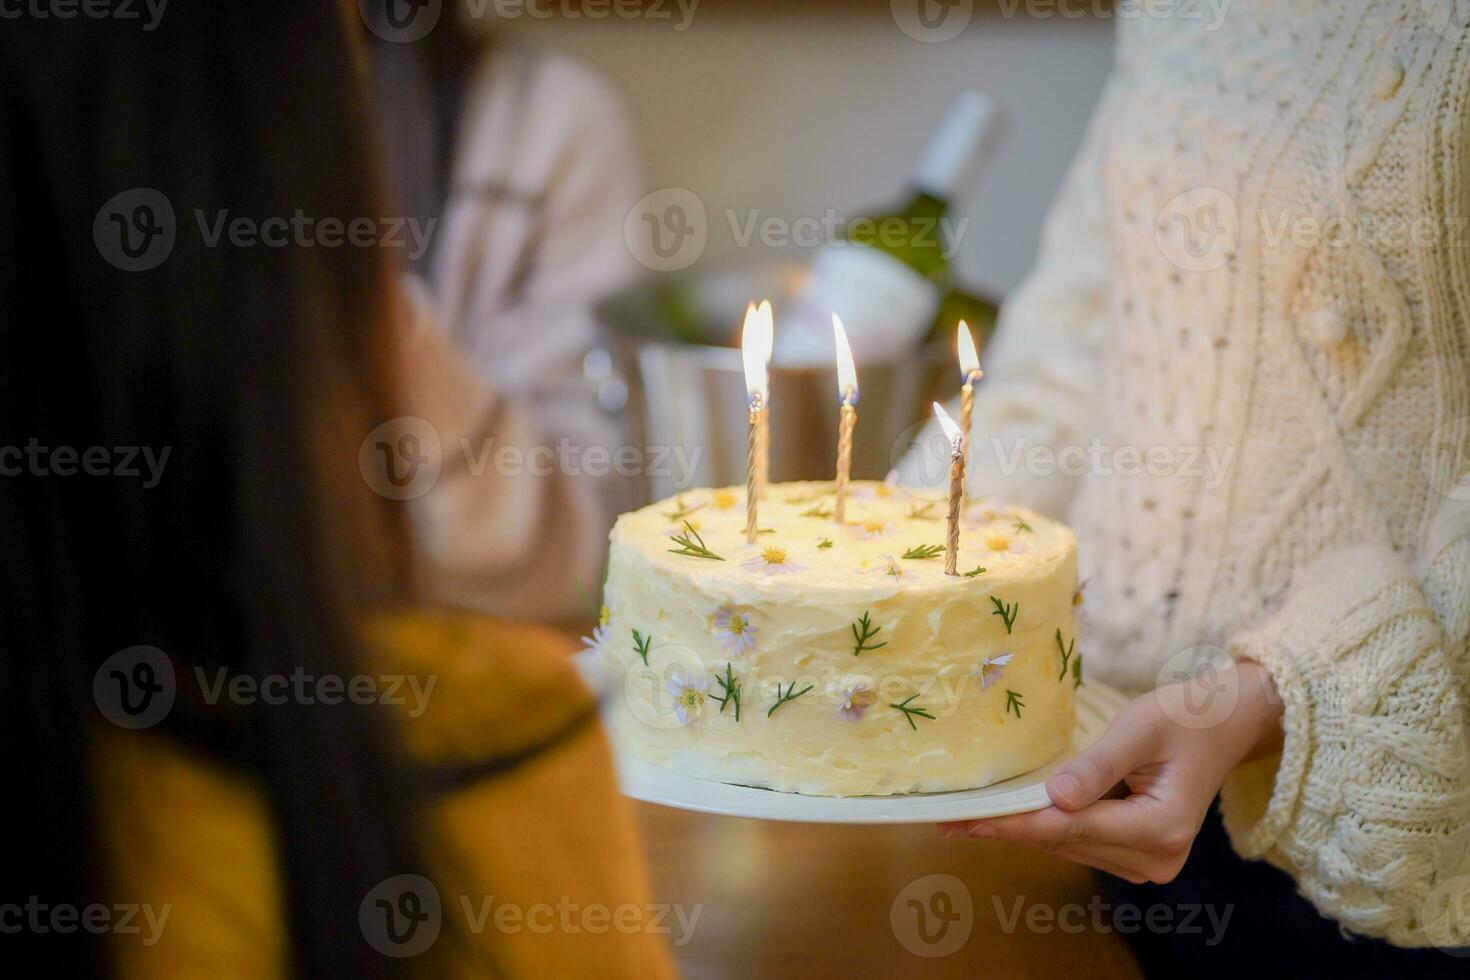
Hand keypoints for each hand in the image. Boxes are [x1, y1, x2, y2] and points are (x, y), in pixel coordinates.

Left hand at [939, 660, 1283, 883]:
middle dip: (1008, 828)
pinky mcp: (1140, 854)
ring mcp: (1149, 861)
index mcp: (1161, 827)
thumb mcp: (1139, 728)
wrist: (1224, 725)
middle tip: (948, 820)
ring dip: (1022, 830)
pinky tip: (1009, 815)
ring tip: (967, 818)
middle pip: (1065, 843)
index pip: (1069, 828)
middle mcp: (1156, 857)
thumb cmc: (1184, 716)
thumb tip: (1055, 798)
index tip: (966, 821)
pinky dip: (1047, 827)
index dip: (1014, 824)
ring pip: (1069, 847)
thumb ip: (1098, 765)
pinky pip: (1081, 842)